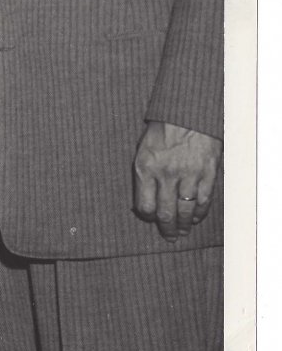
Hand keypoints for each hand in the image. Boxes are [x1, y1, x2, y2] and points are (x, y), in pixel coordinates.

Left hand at [133, 120, 220, 240]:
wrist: (187, 115)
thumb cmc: (161, 131)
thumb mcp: (143, 150)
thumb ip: (144, 175)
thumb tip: (145, 200)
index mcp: (146, 168)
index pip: (144, 205)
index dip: (148, 216)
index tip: (151, 218)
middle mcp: (166, 174)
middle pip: (165, 213)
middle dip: (166, 228)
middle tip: (169, 236)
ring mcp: (188, 175)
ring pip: (185, 210)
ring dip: (183, 225)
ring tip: (182, 231)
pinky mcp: (207, 174)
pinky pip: (203, 201)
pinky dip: (199, 213)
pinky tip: (194, 217)